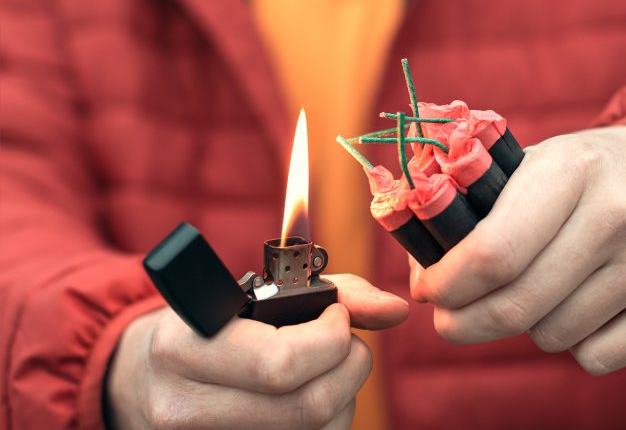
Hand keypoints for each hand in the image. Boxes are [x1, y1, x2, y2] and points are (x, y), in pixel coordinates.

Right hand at [107, 274, 408, 428]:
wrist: (149, 379)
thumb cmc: (214, 325)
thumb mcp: (255, 293)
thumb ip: (332, 291)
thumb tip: (395, 310)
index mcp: (185, 346)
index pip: (279, 364)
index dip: (328, 341)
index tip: (337, 318)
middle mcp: (185, 407)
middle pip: (307, 408)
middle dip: (350, 367)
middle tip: (348, 344)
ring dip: (344, 397)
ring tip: (328, 369)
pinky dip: (326, 423)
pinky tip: (314, 398)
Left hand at [410, 124, 625, 373]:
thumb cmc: (587, 175)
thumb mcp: (535, 165)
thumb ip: (474, 212)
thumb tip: (422, 276)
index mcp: (570, 168)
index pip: (491, 253)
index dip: (447, 285)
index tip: (429, 292)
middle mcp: (621, 212)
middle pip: (517, 306)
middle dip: (466, 323)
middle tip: (451, 320)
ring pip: (554, 336)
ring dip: (528, 326)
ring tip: (536, 291)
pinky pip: (598, 357)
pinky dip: (575, 343)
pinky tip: (580, 305)